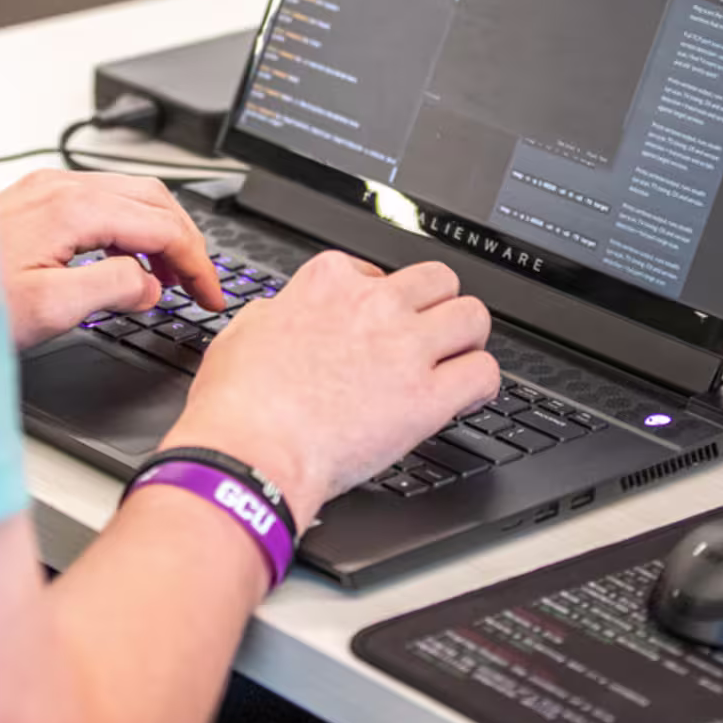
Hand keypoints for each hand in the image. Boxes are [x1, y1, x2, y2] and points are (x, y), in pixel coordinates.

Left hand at [0, 169, 224, 349]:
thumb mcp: (50, 309)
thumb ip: (113, 290)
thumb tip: (150, 284)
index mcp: (73, 208)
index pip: (162, 226)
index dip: (197, 263)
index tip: (211, 295)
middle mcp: (61, 187)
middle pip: (154, 200)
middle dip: (186, 243)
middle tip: (201, 286)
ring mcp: (47, 190)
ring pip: (131, 196)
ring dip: (161, 234)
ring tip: (170, 278)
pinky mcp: (36, 201)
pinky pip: (104, 203)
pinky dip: (131, 229)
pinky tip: (127, 260)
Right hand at [159, 252, 496, 528]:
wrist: (251, 453)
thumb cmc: (238, 405)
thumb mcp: (242, 332)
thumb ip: (276, 314)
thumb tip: (283, 315)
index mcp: (328, 284)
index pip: (376, 269)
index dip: (380, 298)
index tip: (380, 319)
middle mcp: (374, 306)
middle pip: (439, 280)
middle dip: (438, 305)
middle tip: (430, 332)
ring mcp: (405, 348)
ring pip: (473, 316)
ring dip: (467, 339)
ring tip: (456, 360)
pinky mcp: (428, 397)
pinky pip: (485, 373)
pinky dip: (482, 385)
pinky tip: (468, 396)